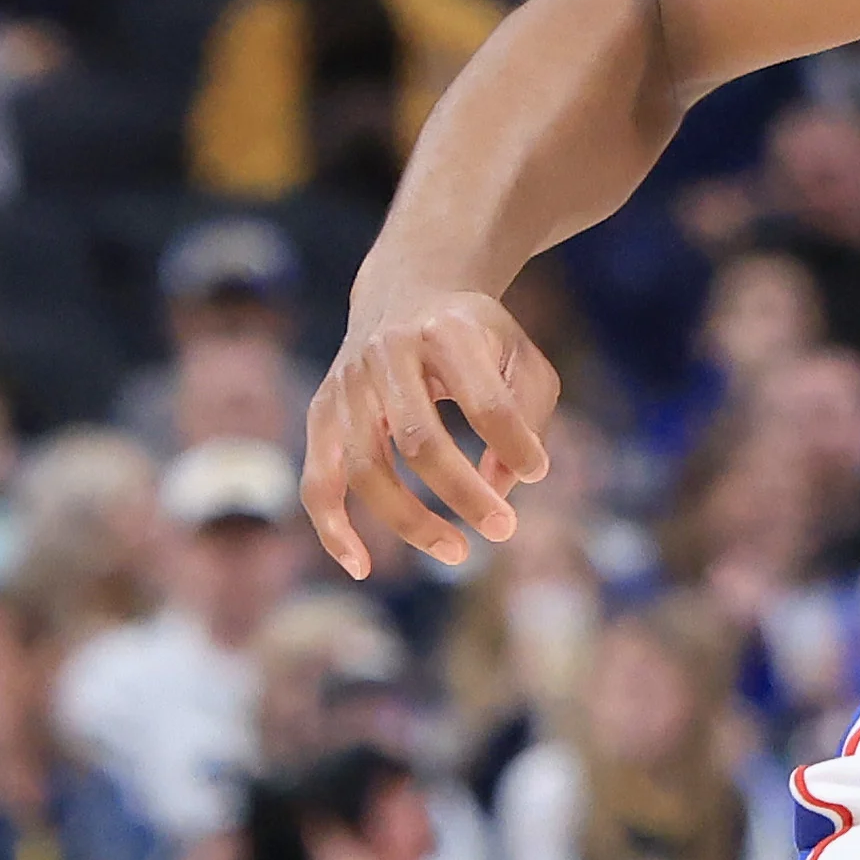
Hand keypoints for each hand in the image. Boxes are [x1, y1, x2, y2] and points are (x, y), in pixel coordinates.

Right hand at [304, 284, 556, 577]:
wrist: (405, 293)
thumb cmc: (477, 339)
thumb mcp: (520, 358)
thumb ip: (528, 418)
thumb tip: (503, 486)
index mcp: (446, 331)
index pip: (486, 401)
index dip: (514, 444)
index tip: (540, 471)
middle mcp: (385, 355)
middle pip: (419, 441)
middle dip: (464, 494)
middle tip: (505, 529)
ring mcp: (346, 385)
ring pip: (367, 470)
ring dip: (412, 521)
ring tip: (458, 553)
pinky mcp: (322, 413)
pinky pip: (319, 481)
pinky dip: (333, 528)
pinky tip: (363, 566)